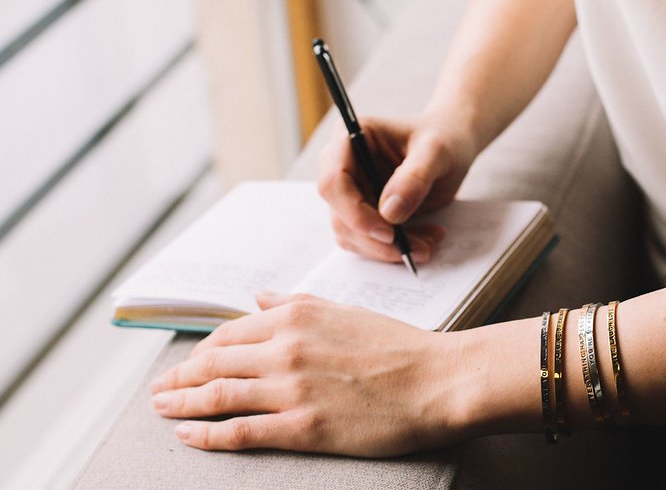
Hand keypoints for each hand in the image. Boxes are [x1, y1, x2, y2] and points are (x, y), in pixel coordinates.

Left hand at [149, 292, 466, 455]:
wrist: (437, 380)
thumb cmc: (399, 346)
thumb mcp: (344, 311)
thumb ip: (295, 304)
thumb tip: (259, 297)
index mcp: (296, 316)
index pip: (230, 333)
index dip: (203, 350)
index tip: (191, 361)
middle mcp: (286, 348)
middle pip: (214, 363)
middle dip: (180, 378)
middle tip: (160, 389)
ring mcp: (291, 389)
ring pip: (217, 395)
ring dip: (182, 403)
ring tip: (162, 409)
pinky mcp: (302, 427)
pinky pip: (239, 431)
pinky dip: (207, 434)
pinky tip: (189, 435)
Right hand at [316, 111, 477, 262]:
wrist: (451, 147)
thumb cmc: (443, 139)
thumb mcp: (437, 151)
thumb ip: (415, 177)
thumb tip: (389, 212)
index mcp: (350, 137)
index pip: (334, 181)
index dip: (355, 211)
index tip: (388, 232)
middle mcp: (342, 165)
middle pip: (339, 214)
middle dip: (376, 239)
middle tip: (418, 248)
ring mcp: (350, 191)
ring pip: (351, 234)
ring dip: (387, 249)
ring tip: (427, 243)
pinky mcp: (362, 211)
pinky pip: (366, 241)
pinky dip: (392, 249)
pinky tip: (422, 240)